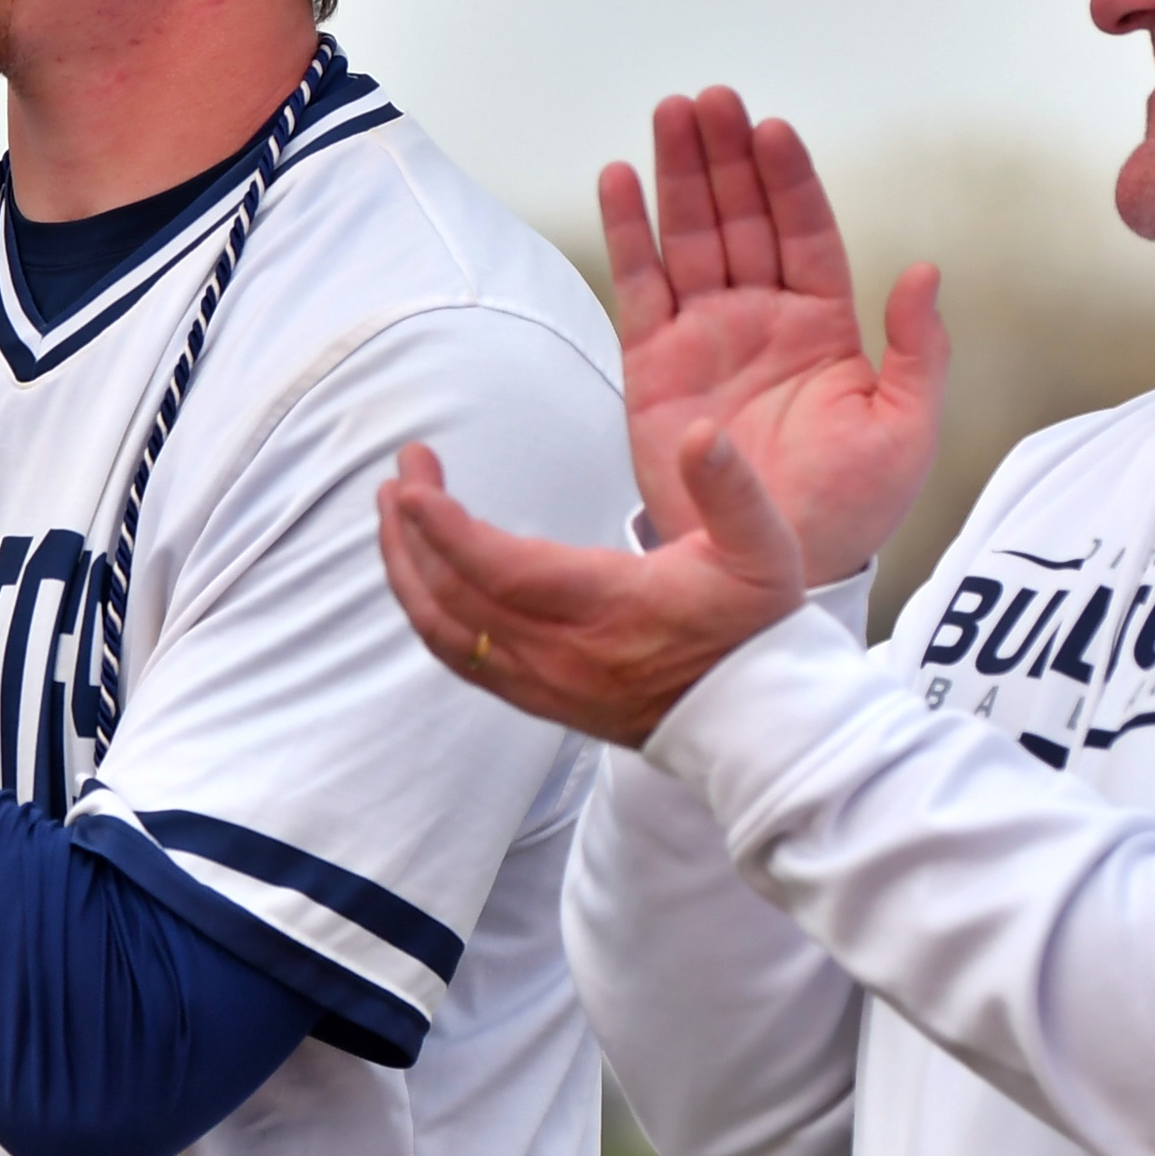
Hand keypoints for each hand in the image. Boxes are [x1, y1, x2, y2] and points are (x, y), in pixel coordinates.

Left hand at [378, 429, 806, 746]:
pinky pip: (462, 659)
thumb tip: (702, 433)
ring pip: (447, 633)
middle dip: (411, 531)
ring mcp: (543, 681)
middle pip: (455, 596)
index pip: (501, 568)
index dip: (445, 528)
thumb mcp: (762, 548)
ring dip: (407, 572)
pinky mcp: (538, 698)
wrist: (756, 722)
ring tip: (392, 516)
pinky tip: (420, 576)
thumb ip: (730, 487)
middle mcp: (562, 650)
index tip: (411, 483)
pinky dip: (428, 612)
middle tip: (400, 473)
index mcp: (607, 605)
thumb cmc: (754, 627)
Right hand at [606, 88, 946, 580]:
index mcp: (824, 326)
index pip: (805, 233)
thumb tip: (925, 273)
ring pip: (691, 237)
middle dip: (725, 156)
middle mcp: (761, 318)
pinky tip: (621, 180)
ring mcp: (704, 336)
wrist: (774, 566)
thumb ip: (918, 351)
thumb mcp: (906, 431)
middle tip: (710, 99)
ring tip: (670, 114)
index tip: (772, 130)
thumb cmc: (847, 508)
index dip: (789, 180)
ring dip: (678, 175)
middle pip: (742, 217)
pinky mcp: (653, 363)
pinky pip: (639, 286)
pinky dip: (629, 232)